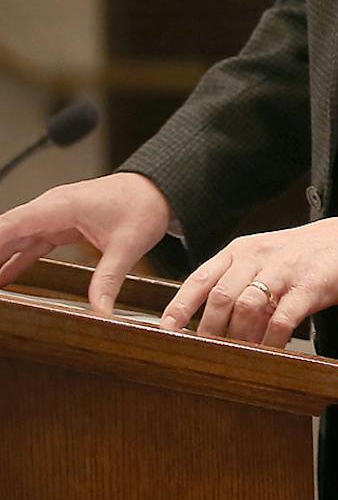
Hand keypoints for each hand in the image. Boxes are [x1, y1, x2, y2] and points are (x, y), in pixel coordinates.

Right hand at [0, 171, 173, 312]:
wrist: (160, 190)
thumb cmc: (144, 206)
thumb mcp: (128, 245)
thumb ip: (109, 278)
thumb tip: (100, 310)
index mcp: (60, 206)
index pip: (12, 224)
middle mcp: (51, 209)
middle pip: (7, 232)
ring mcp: (53, 217)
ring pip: (15, 239)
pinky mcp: (61, 227)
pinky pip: (30, 245)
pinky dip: (15, 260)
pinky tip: (1, 279)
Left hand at [161, 216, 337, 347]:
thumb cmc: (308, 254)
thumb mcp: (267, 257)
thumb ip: (242, 282)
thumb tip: (216, 324)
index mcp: (241, 250)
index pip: (200, 279)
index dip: (179, 308)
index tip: (165, 332)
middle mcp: (257, 256)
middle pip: (220, 297)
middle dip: (210, 330)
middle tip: (207, 354)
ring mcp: (283, 270)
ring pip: (246, 307)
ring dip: (239, 336)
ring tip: (239, 355)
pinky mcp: (308, 286)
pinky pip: (281, 319)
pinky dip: (270, 340)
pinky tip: (270, 351)